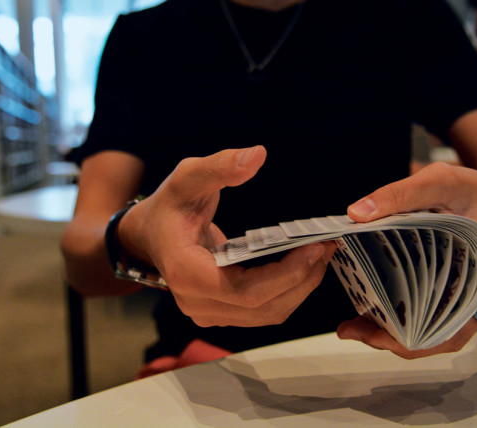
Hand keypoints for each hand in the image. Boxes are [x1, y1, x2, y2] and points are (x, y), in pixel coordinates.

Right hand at [122, 146, 335, 326]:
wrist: (149, 235)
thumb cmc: (169, 206)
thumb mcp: (188, 178)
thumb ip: (220, 167)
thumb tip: (257, 155)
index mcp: (187, 274)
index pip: (246, 291)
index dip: (286, 276)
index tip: (315, 248)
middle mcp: (197, 303)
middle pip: (263, 307)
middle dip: (303, 280)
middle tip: (327, 247)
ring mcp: (209, 313)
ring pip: (267, 314)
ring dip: (300, 287)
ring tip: (321, 254)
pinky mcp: (222, 313)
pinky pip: (263, 311)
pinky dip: (288, 291)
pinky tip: (303, 265)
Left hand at [337, 162, 476, 357]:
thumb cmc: (476, 189)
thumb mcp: (441, 180)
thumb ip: (400, 194)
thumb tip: (357, 213)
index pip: (451, 330)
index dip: (408, 340)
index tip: (368, 332)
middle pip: (441, 339)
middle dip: (393, 340)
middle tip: (350, 329)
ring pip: (440, 335)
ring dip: (399, 334)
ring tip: (357, 324)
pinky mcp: (470, 299)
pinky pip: (442, 322)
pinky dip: (412, 322)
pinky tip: (380, 311)